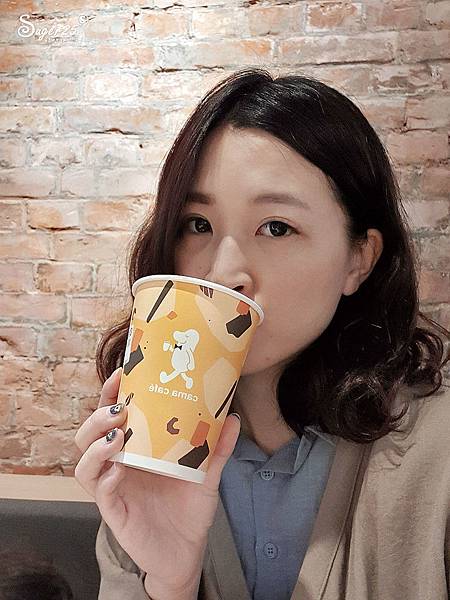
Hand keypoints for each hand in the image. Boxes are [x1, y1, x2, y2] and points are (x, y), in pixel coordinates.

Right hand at [74, 368, 240, 595]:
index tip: (121, 374)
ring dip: (95, 444)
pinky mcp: (113, 511)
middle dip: (97, 415)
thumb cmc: (190, 508)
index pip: (113, 415)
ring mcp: (113, 487)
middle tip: (119, 408)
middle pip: (88, 433)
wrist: (186, 551)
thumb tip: (232, 416)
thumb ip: (217, 447)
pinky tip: (121, 468)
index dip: (110, 393)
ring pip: (84, 462)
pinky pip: (99, 491)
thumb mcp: (206, 474)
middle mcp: (119, 463)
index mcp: (136, 448)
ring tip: (117, 434)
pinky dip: (105, 477)